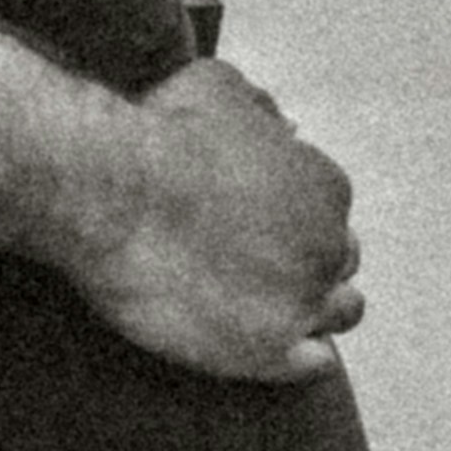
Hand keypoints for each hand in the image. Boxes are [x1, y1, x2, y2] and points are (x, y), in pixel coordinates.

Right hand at [68, 59, 361, 379]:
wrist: (108, 192)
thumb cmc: (157, 131)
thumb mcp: (219, 87)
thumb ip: (263, 109)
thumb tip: (288, 127)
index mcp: (326, 186)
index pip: (330, 208)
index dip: (292, 213)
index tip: (252, 217)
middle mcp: (327, 246)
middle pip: (339, 260)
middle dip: (304, 256)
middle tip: (252, 259)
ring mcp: (303, 303)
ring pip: (342, 312)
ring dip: (313, 306)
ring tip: (263, 304)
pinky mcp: (270, 354)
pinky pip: (316, 364)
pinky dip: (301, 353)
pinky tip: (262, 339)